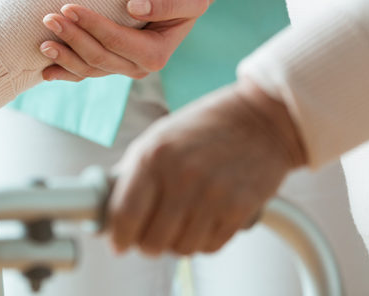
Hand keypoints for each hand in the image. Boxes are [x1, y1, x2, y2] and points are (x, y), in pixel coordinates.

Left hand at [40, 0, 209, 80]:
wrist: (182, 3)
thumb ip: (168, 3)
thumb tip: (133, 7)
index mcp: (156, 54)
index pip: (117, 41)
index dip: (92, 26)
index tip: (69, 7)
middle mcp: (138, 67)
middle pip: (97, 57)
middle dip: (71, 39)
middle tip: (48, 18)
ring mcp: (122, 69)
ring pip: (87, 69)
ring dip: (63, 57)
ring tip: (41, 43)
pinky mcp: (110, 65)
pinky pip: (84, 73)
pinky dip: (64, 73)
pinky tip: (45, 71)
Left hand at [106, 79, 305, 255]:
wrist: (261, 120)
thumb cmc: (204, 127)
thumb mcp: (158, 137)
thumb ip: (133, 172)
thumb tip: (107, 207)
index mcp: (153, 155)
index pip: (125, 214)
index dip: (117, 236)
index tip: (117, 243)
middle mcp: (182, 176)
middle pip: (152, 241)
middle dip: (146, 243)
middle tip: (148, 235)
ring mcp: (213, 194)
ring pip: (181, 249)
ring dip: (175, 243)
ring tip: (178, 225)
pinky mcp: (240, 209)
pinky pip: (210, 246)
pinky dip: (202, 241)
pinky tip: (202, 222)